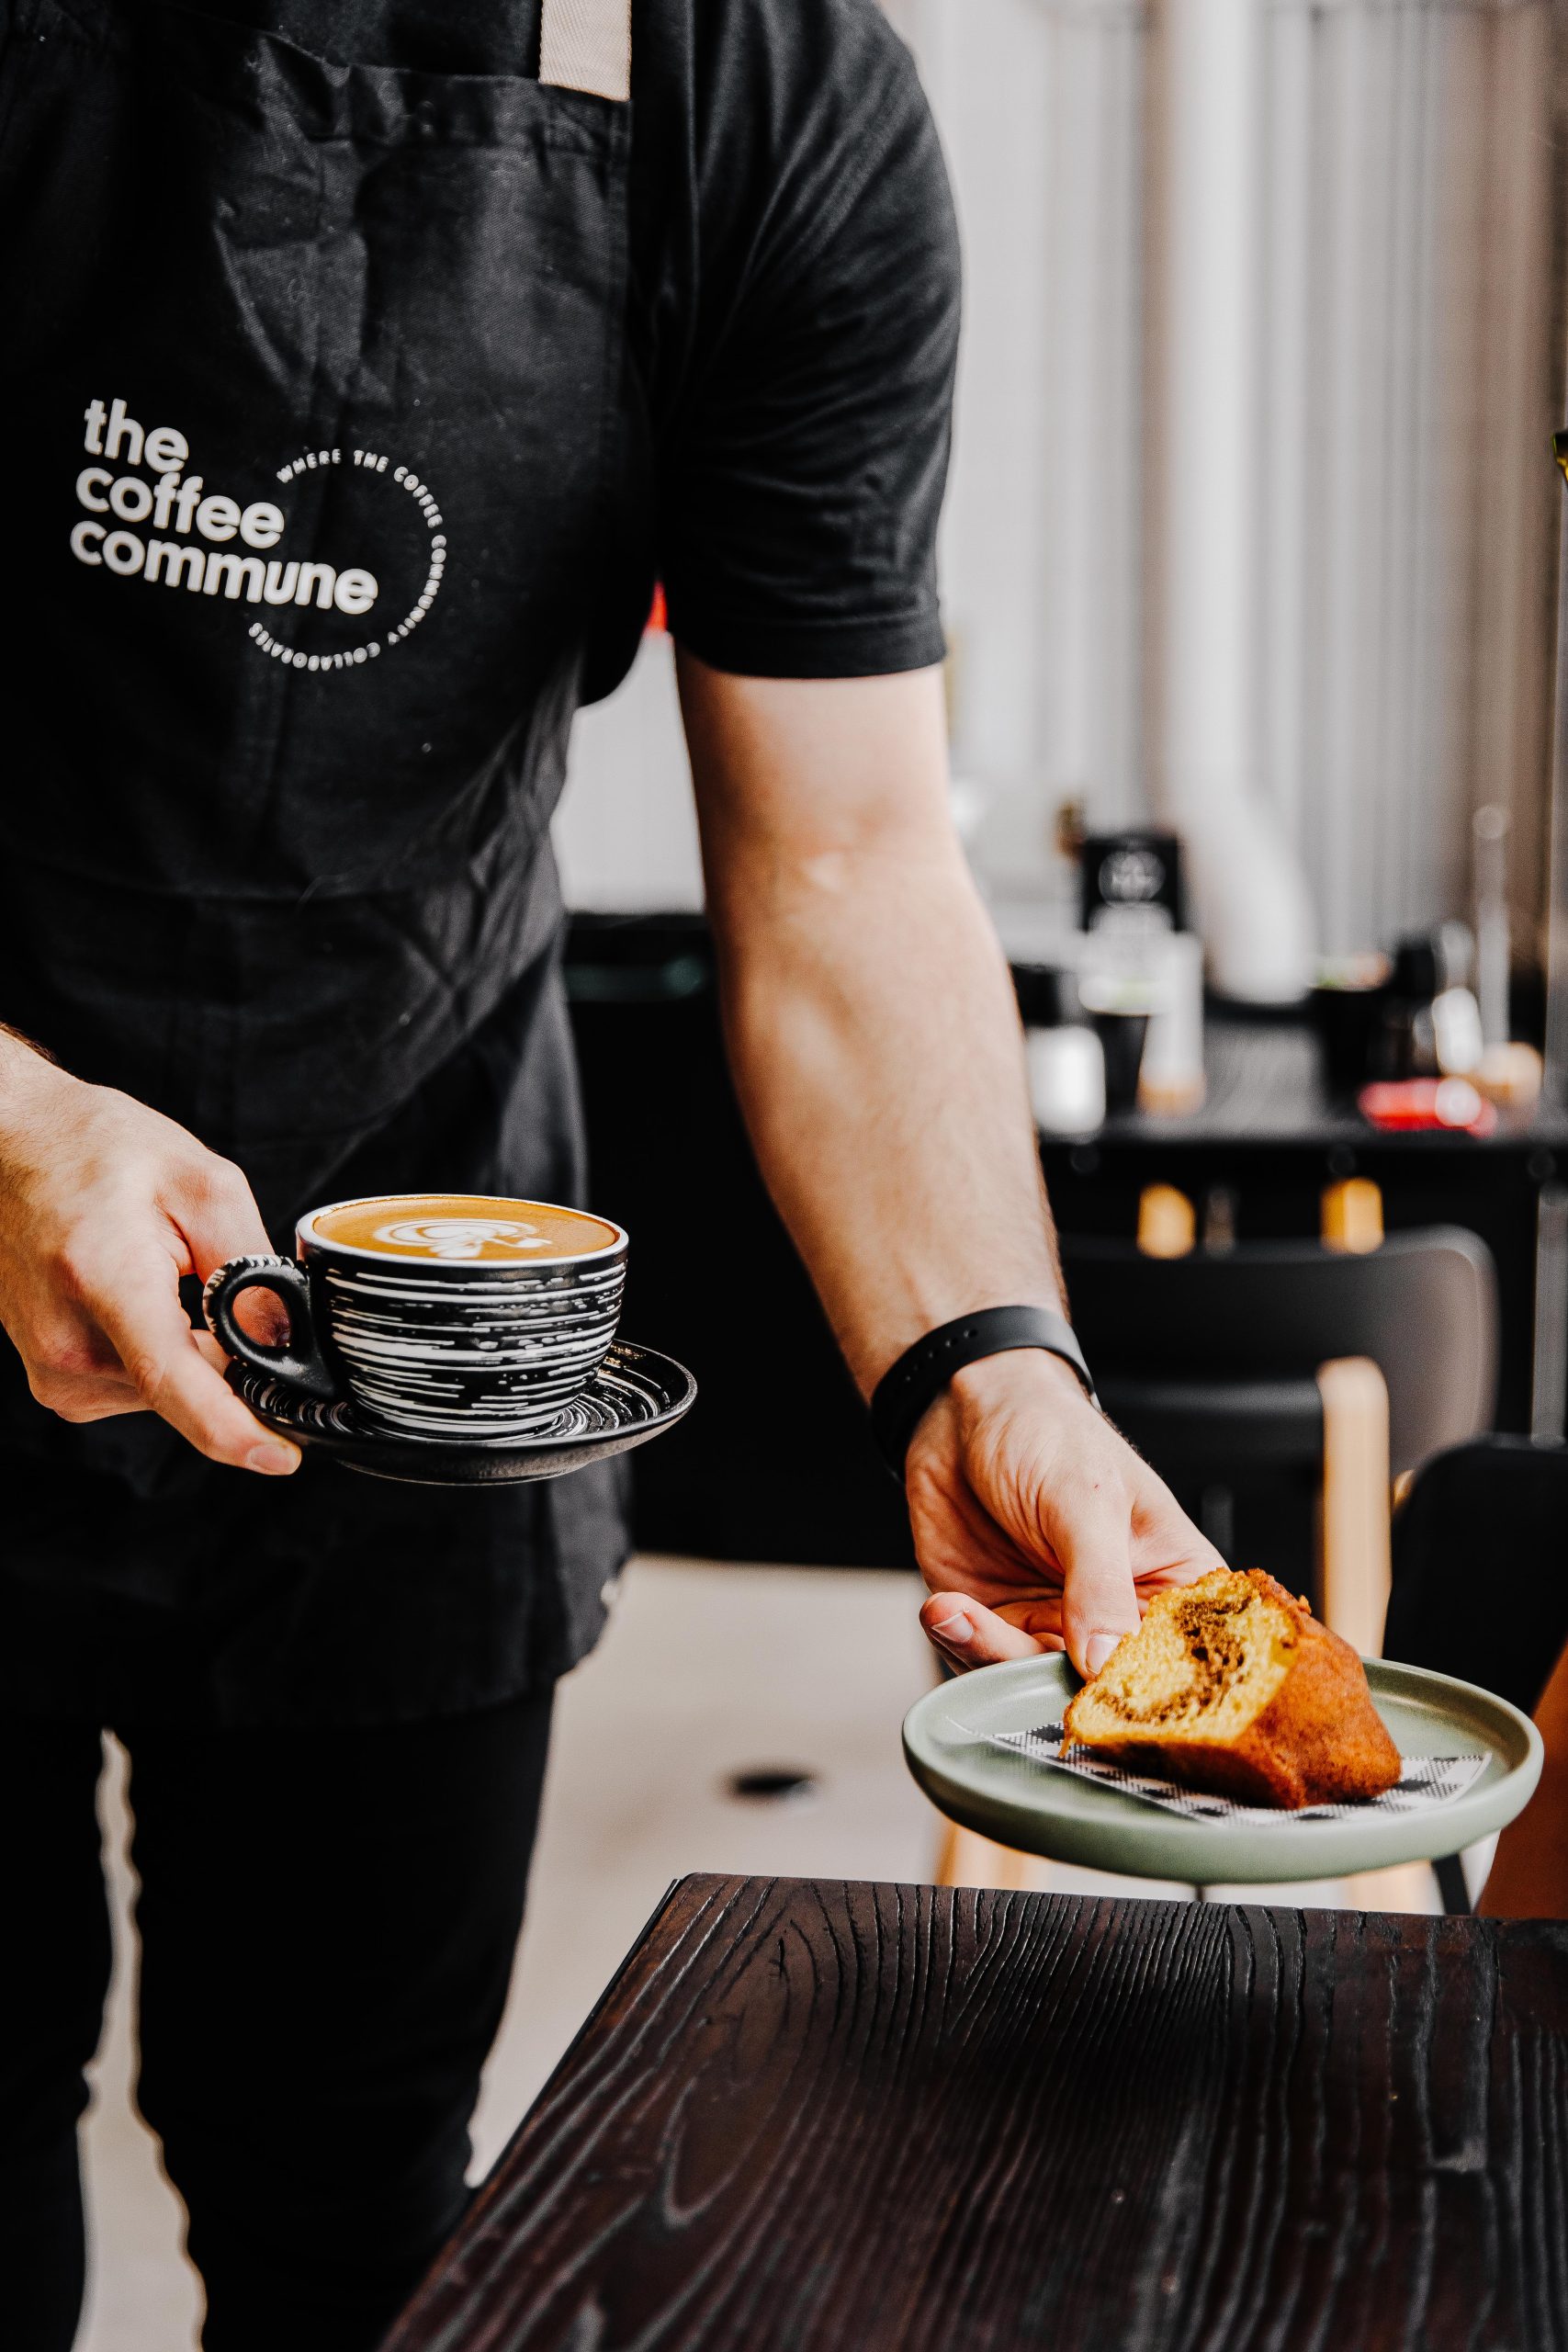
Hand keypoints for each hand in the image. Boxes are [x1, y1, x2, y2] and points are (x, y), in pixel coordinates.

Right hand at [0, 1043, 299, 1473]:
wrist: (10, 1150)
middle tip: (203, 1272)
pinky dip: (161, 1351)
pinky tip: (139, 1295)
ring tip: (155, 1271)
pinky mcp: (55, 1382)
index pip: (173, 1380)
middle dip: (227, 1350)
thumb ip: (250, 1263)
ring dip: (190, 1345)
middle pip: (188, 1388)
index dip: (233, 1429)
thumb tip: (285, 1343)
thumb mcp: (201, 1183)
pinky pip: (141, 1386)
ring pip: (169, 1391)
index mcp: (104, 1280)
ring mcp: (52, 1369)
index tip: (280, 1458)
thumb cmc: (100, 1151)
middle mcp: (66, 1340)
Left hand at [909, 1348, 1221, 1678]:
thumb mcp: (1086, 1499)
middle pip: (1102, 1688)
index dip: (1146, 1691)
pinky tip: (945, 1605)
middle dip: (1050, 1684)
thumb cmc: (1049, 1432)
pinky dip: (958, 1638)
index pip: (1178, 1660)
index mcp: (1173, 1585)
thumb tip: (1105, 1662)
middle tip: (1011, 1660)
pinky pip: (979, 1657)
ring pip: (1031, 1682)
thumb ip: (1098, 1584)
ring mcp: (1054, 1623)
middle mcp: (1117, 1617)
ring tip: (961, 1612)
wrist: (966, 1406)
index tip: (1102, 1694)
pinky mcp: (997, 1621)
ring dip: (989, 1655)